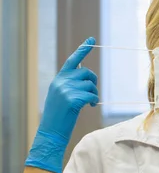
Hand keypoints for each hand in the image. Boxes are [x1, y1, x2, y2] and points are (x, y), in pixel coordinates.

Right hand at [25, 37, 98, 172]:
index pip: (72, 61)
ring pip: (91, 84)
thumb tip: (86, 78)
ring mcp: (66, 90)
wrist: (51, 132)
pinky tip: (90, 106)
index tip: (92, 40)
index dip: (83, 50)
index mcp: (58, 79)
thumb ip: (70, 84)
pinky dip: (94, 100)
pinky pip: (92, 95)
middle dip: (93, 81)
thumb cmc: (59, 115)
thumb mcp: (61, 96)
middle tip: (91, 93)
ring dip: (94, 93)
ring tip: (89, 102)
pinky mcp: (73, 99)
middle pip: (86, 73)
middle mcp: (61, 82)